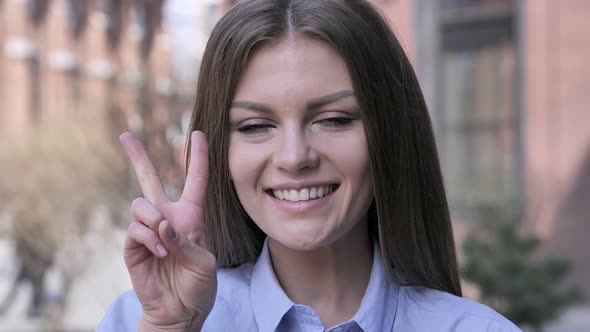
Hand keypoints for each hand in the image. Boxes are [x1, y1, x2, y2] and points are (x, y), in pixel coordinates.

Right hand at [120, 131, 215, 330]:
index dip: (198, 157)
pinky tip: (159, 253)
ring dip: (154, 220)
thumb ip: (185, 241)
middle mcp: (168, 218)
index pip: (196, 181)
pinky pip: (135, 228)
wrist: (179, 311)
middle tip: (125, 135)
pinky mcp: (133, 246)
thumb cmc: (198, 286)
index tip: (200, 134)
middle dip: (138, 157)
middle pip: (150, 180)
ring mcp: (149, 231)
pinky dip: (149, 238)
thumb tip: (161, 224)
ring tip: (165, 243)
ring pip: (141, 204)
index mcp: (191, 217)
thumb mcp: (204, 263)